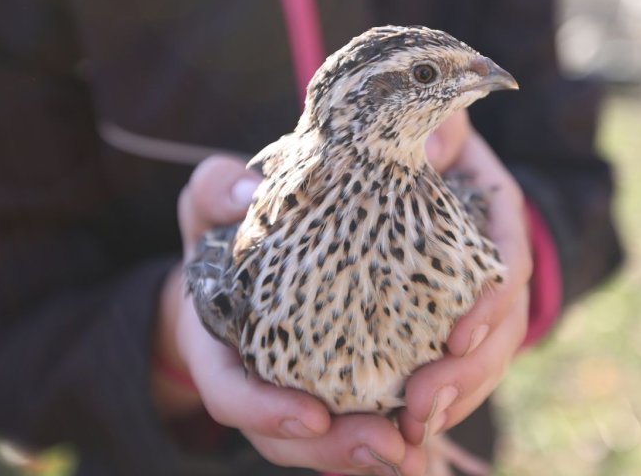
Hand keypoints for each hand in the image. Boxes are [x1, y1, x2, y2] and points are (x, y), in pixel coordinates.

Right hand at [153, 155, 425, 474]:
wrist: (243, 251)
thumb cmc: (228, 226)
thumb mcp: (214, 201)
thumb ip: (218, 191)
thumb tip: (248, 192)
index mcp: (217, 345)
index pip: (229, 392)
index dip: (265, 412)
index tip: (312, 415)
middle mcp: (255, 382)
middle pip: (287, 438)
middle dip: (334, 450)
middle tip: (387, 446)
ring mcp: (294, 392)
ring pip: (326, 443)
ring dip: (370, 455)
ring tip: (414, 455)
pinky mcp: (335, 387)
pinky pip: (359, 422)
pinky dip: (392, 434)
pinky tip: (426, 441)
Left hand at [400, 112, 531, 458]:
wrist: (400, 159)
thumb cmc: (411, 137)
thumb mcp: (427, 122)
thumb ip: (438, 128)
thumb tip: (432, 144)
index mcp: (496, 213)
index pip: (510, 263)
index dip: (492, 304)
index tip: (457, 338)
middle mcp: (497, 261)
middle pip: (502, 328)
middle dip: (469, 373)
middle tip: (423, 406)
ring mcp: (480, 299)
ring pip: (484, 361)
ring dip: (454, 399)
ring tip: (412, 431)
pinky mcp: (451, 324)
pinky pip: (456, 371)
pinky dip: (437, 403)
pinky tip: (405, 433)